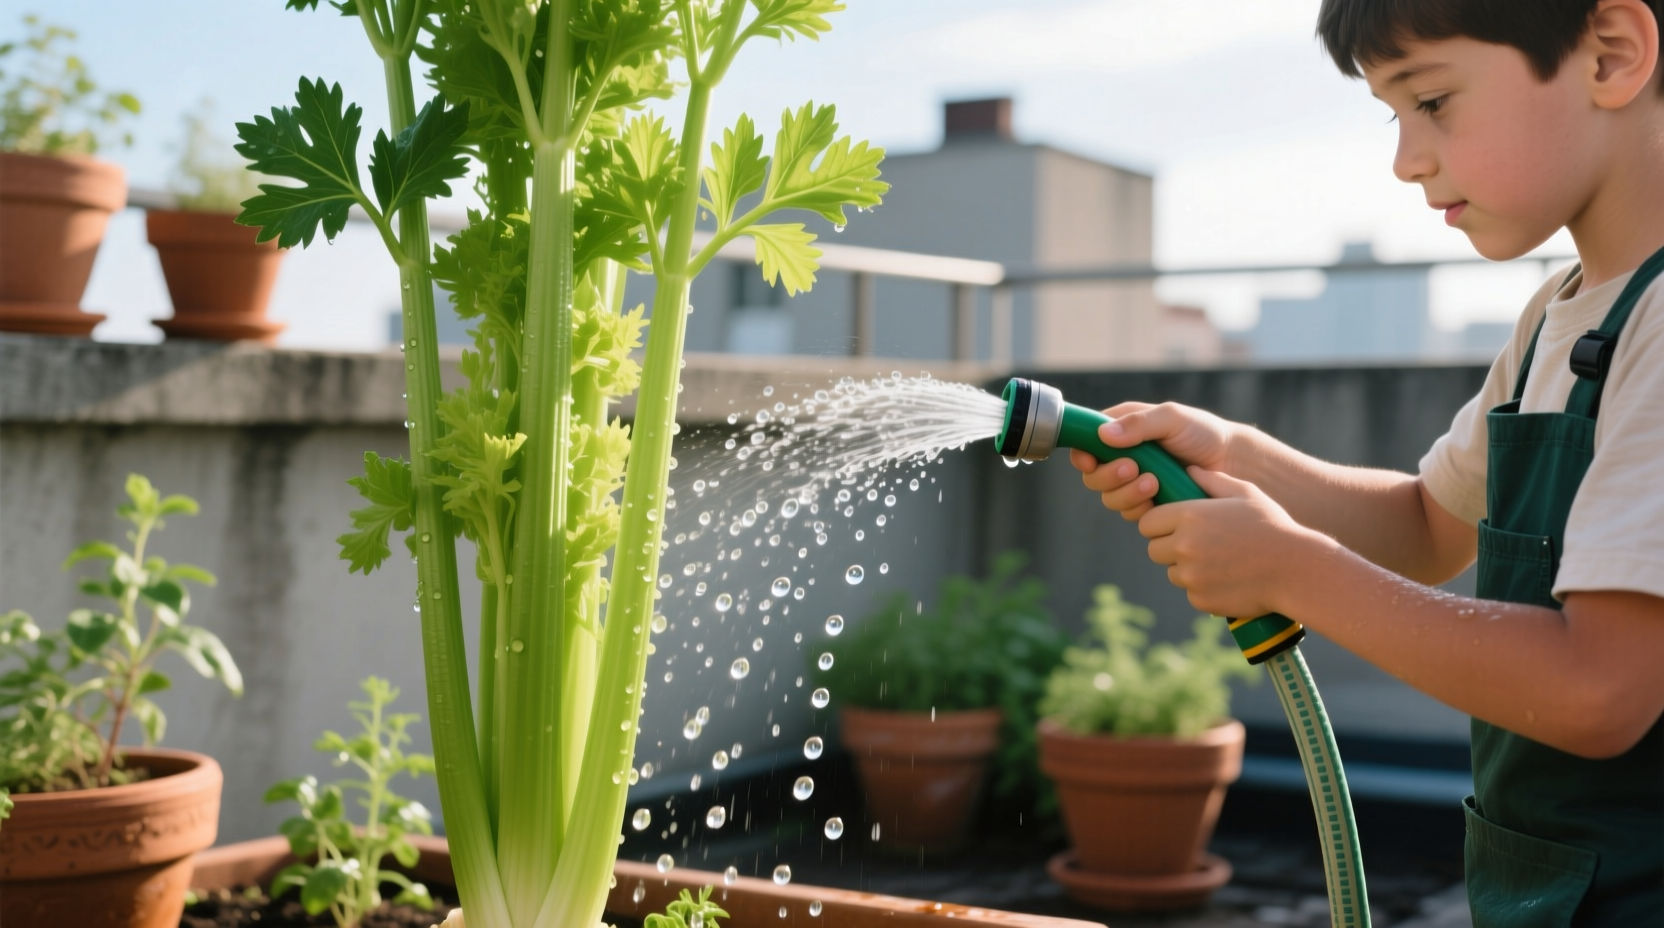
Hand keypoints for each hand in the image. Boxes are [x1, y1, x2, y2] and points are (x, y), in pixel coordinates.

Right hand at [1070, 401, 1240, 520]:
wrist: (1234, 464)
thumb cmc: (1204, 433)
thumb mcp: (1172, 418)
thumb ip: (1139, 423)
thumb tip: (1104, 436)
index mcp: (1124, 430)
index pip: (1086, 444)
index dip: (1083, 455)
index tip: (1091, 461)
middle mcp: (1125, 457)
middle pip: (1093, 476)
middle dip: (1109, 476)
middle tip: (1132, 469)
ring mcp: (1136, 483)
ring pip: (1110, 498)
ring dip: (1126, 493)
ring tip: (1153, 483)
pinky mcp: (1150, 505)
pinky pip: (1131, 514)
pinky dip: (1141, 508)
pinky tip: (1160, 497)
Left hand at [1138, 467, 1333, 617]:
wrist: (1297, 570)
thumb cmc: (1273, 526)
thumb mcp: (1245, 494)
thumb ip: (1212, 480)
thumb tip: (1189, 470)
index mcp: (1189, 516)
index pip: (1148, 522)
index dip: (1159, 524)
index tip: (1175, 525)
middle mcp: (1184, 546)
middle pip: (1154, 549)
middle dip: (1169, 546)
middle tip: (1197, 544)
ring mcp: (1191, 576)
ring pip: (1172, 572)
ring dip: (1186, 568)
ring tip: (1219, 560)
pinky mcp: (1200, 599)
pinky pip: (1191, 592)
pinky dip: (1203, 588)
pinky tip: (1229, 578)